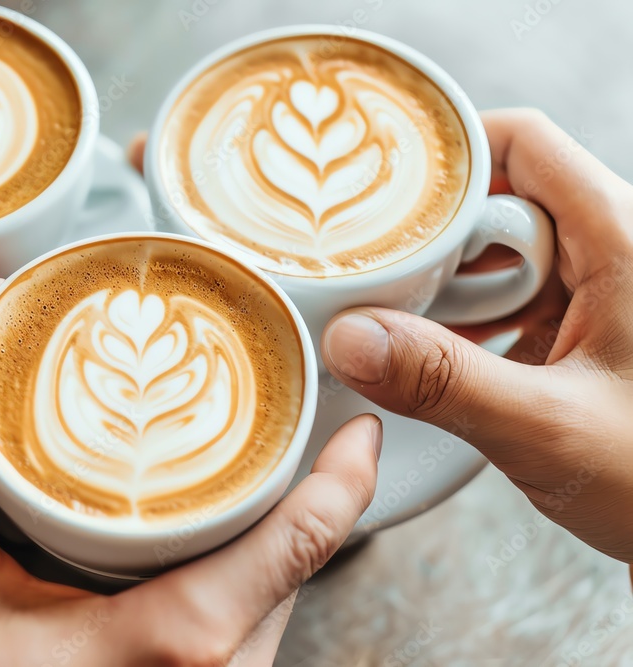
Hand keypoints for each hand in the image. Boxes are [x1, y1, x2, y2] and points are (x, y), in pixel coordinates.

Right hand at [0, 300, 380, 666]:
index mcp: (179, 638)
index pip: (305, 537)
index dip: (346, 473)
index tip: (360, 424)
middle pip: (290, 558)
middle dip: (288, 486)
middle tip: (272, 416)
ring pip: (266, 598)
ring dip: (256, 533)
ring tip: (227, 468)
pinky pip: (238, 629)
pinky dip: (227, 575)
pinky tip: (182, 541)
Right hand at [320, 109, 632, 561]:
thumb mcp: (550, 429)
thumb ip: (445, 382)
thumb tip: (349, 339)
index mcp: (624, 241)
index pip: (526, 143)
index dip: (450, 153)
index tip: (381, 187)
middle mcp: (616, 253)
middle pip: (506, 196)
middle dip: (436, 232)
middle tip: (374, 268)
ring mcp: (604, 294)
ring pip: (507, 251)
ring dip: (451, 281)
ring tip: (396, 313)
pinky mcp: (590, 333)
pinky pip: (519, 298)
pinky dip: (473, 317)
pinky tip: (440, 353)